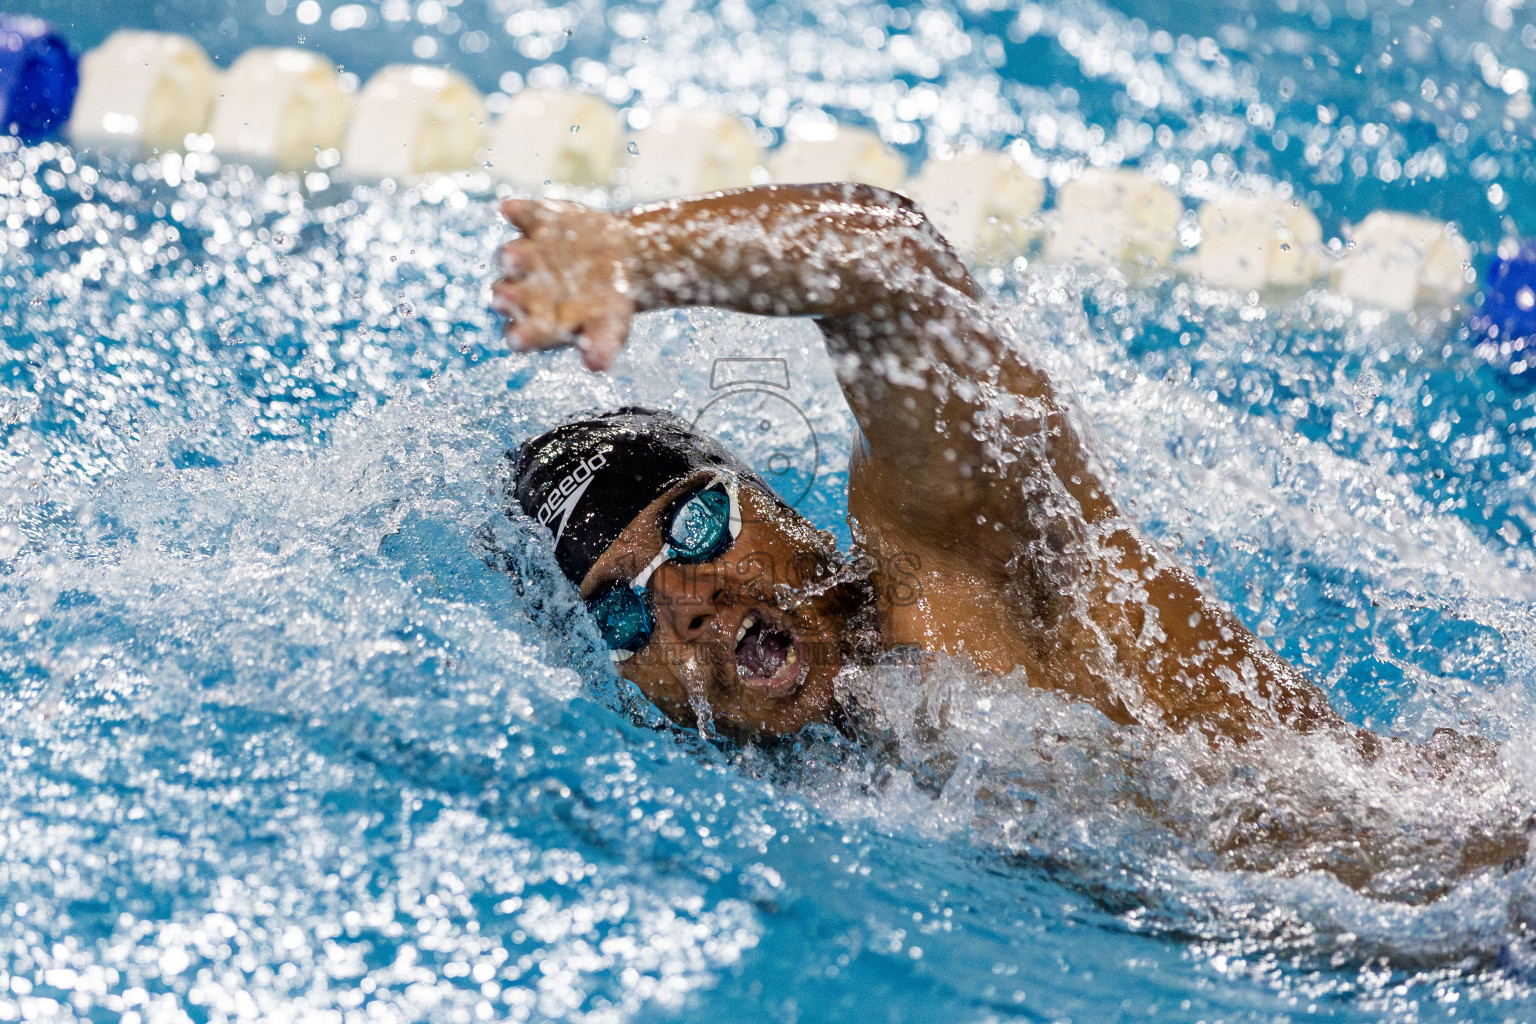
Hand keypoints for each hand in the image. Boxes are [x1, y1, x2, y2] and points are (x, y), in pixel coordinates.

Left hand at [492, 199, 635, 370]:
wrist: (623, 259)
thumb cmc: (610, 305)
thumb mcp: (612, 328)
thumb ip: (601, 346)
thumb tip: (597, 366)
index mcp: (536, 322)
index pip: (520, 334)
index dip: (521, 336)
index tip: (520, 339)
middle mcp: (522, 290)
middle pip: (507, 296)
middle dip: (509, 297)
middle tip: (506, 297)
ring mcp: (526, 256)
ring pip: (511, 256)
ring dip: (514, 257)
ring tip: (516, 257)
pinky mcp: (535, 222)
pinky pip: (523, 215)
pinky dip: (519, 212)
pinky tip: (513, 209)